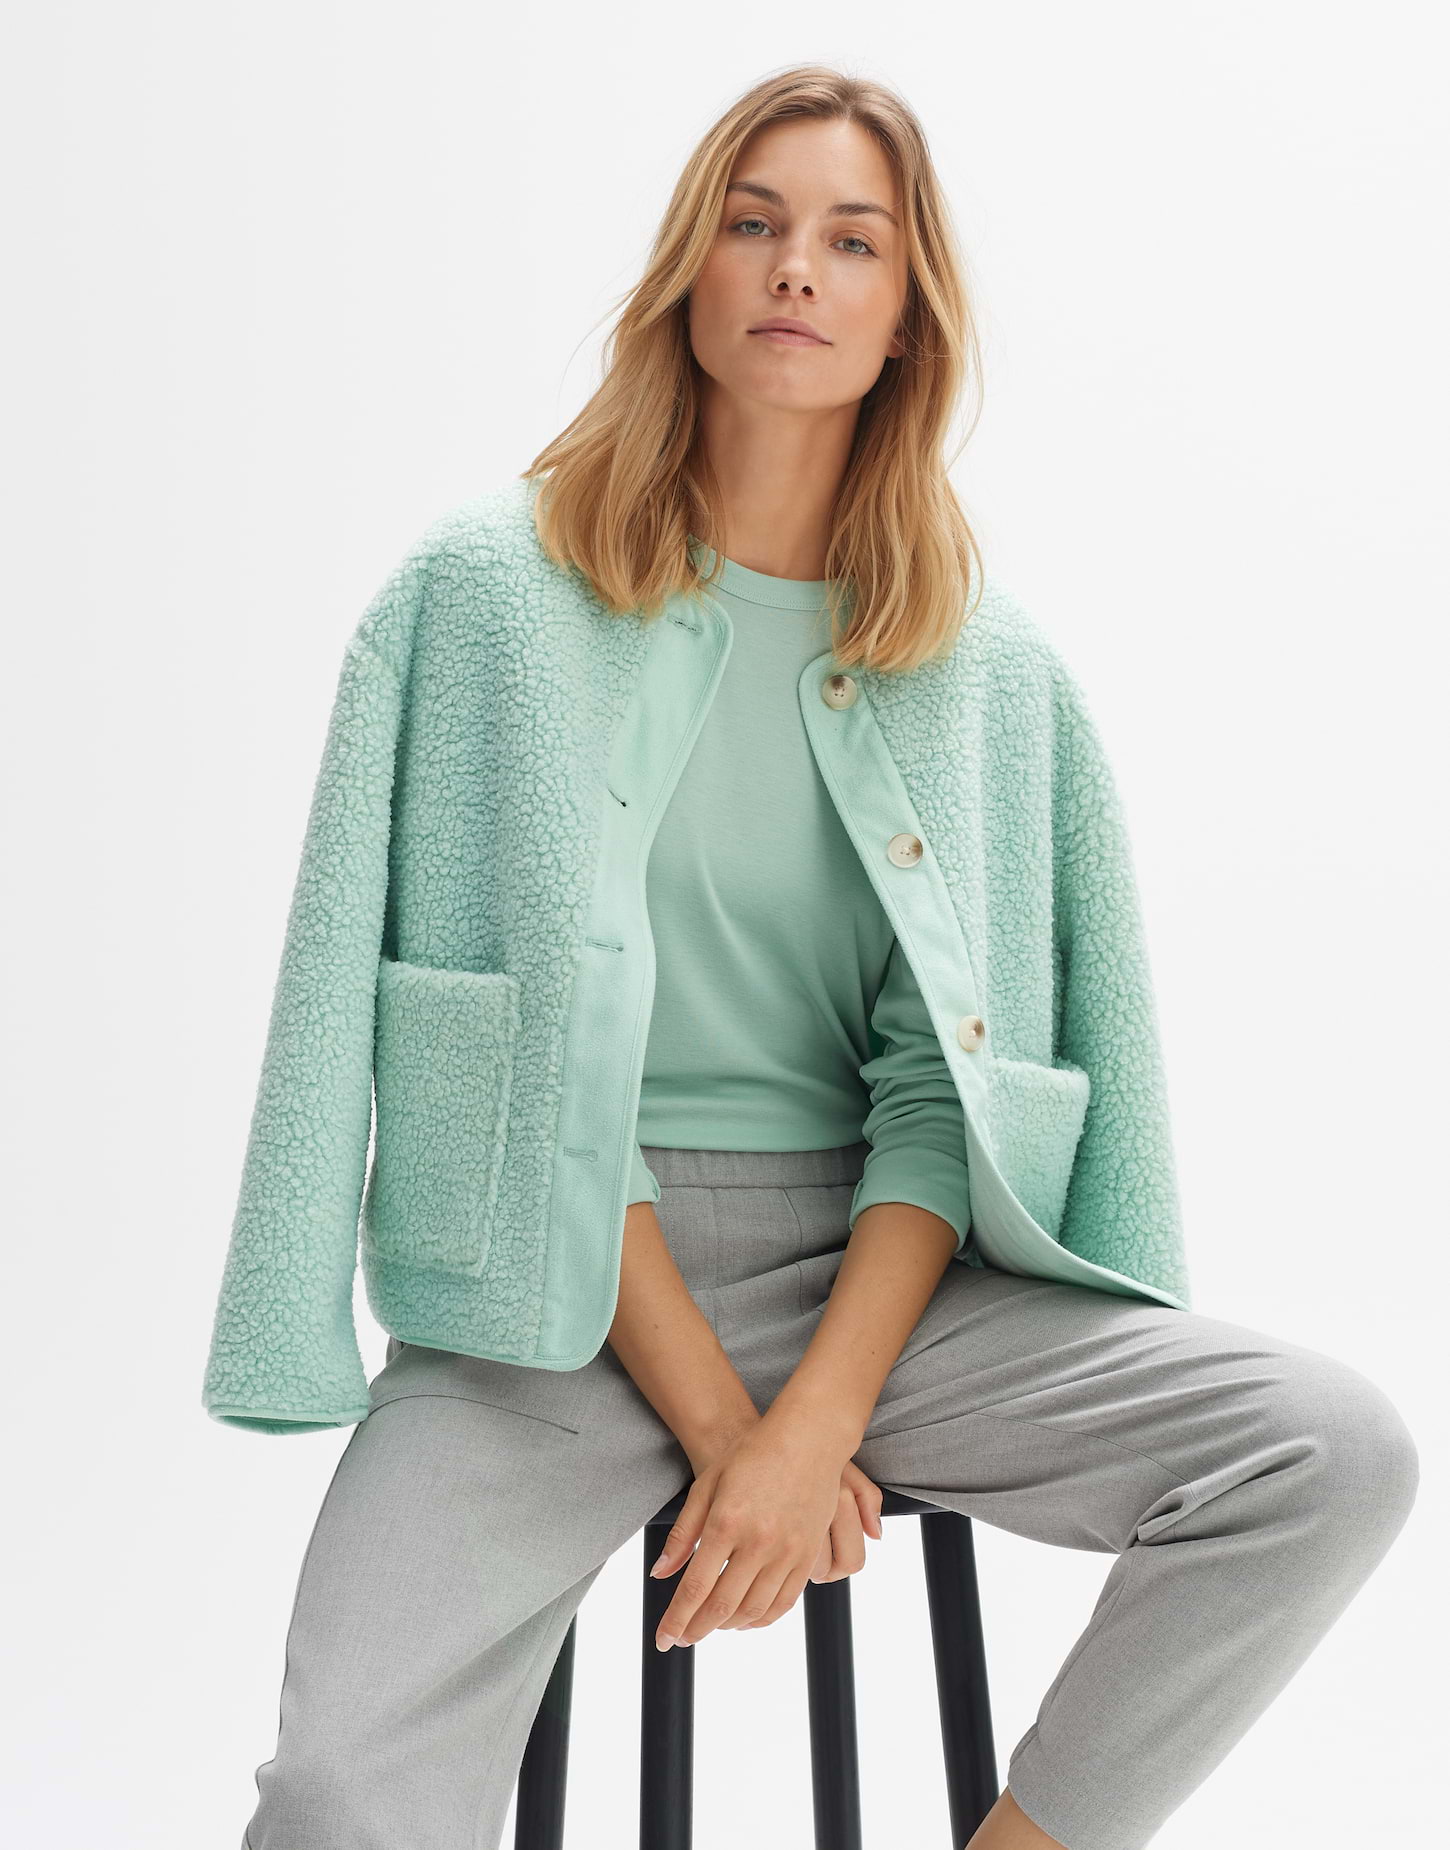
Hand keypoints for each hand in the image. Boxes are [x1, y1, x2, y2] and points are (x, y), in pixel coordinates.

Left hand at [649, 1416, 883, 1649]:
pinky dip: (762, 1619)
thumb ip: (683, 1532)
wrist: (808, 1437)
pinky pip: (784, 1602)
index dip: (676, 1619)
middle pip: (722, 1606)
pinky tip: (745, 1619)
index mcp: (726, 1523)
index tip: (663, 1639)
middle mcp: (758, 1543)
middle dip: (697, 1629)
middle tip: (683, 1638)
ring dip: (727, 1626)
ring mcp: (787, 1551)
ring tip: (709, 1627)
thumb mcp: (708, 1484)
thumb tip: (659, 1573)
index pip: (695, 1587)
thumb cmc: (752, 1454)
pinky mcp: (808, 1555)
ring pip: (753, 1610)